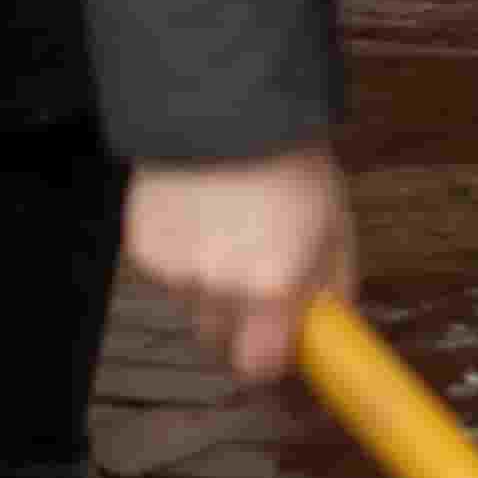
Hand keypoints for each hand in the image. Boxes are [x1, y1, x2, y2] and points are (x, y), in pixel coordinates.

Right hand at [122, 143, 354, 386]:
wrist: (225, 112)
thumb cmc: (289, 165)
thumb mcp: (334, 226)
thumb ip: (332, 284)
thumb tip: (333, 324)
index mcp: (270, 285)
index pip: (258, 365)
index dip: (269, 357)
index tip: (279, 344)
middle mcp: (217, 285)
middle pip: (221, 340)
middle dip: (241, 322)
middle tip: (259, 282)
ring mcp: (174, 270)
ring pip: (193, 305)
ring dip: (210, 286)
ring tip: (230, 234)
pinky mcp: (143, 250)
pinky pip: (166, 275)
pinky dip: (182, 258)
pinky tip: (200, 220)